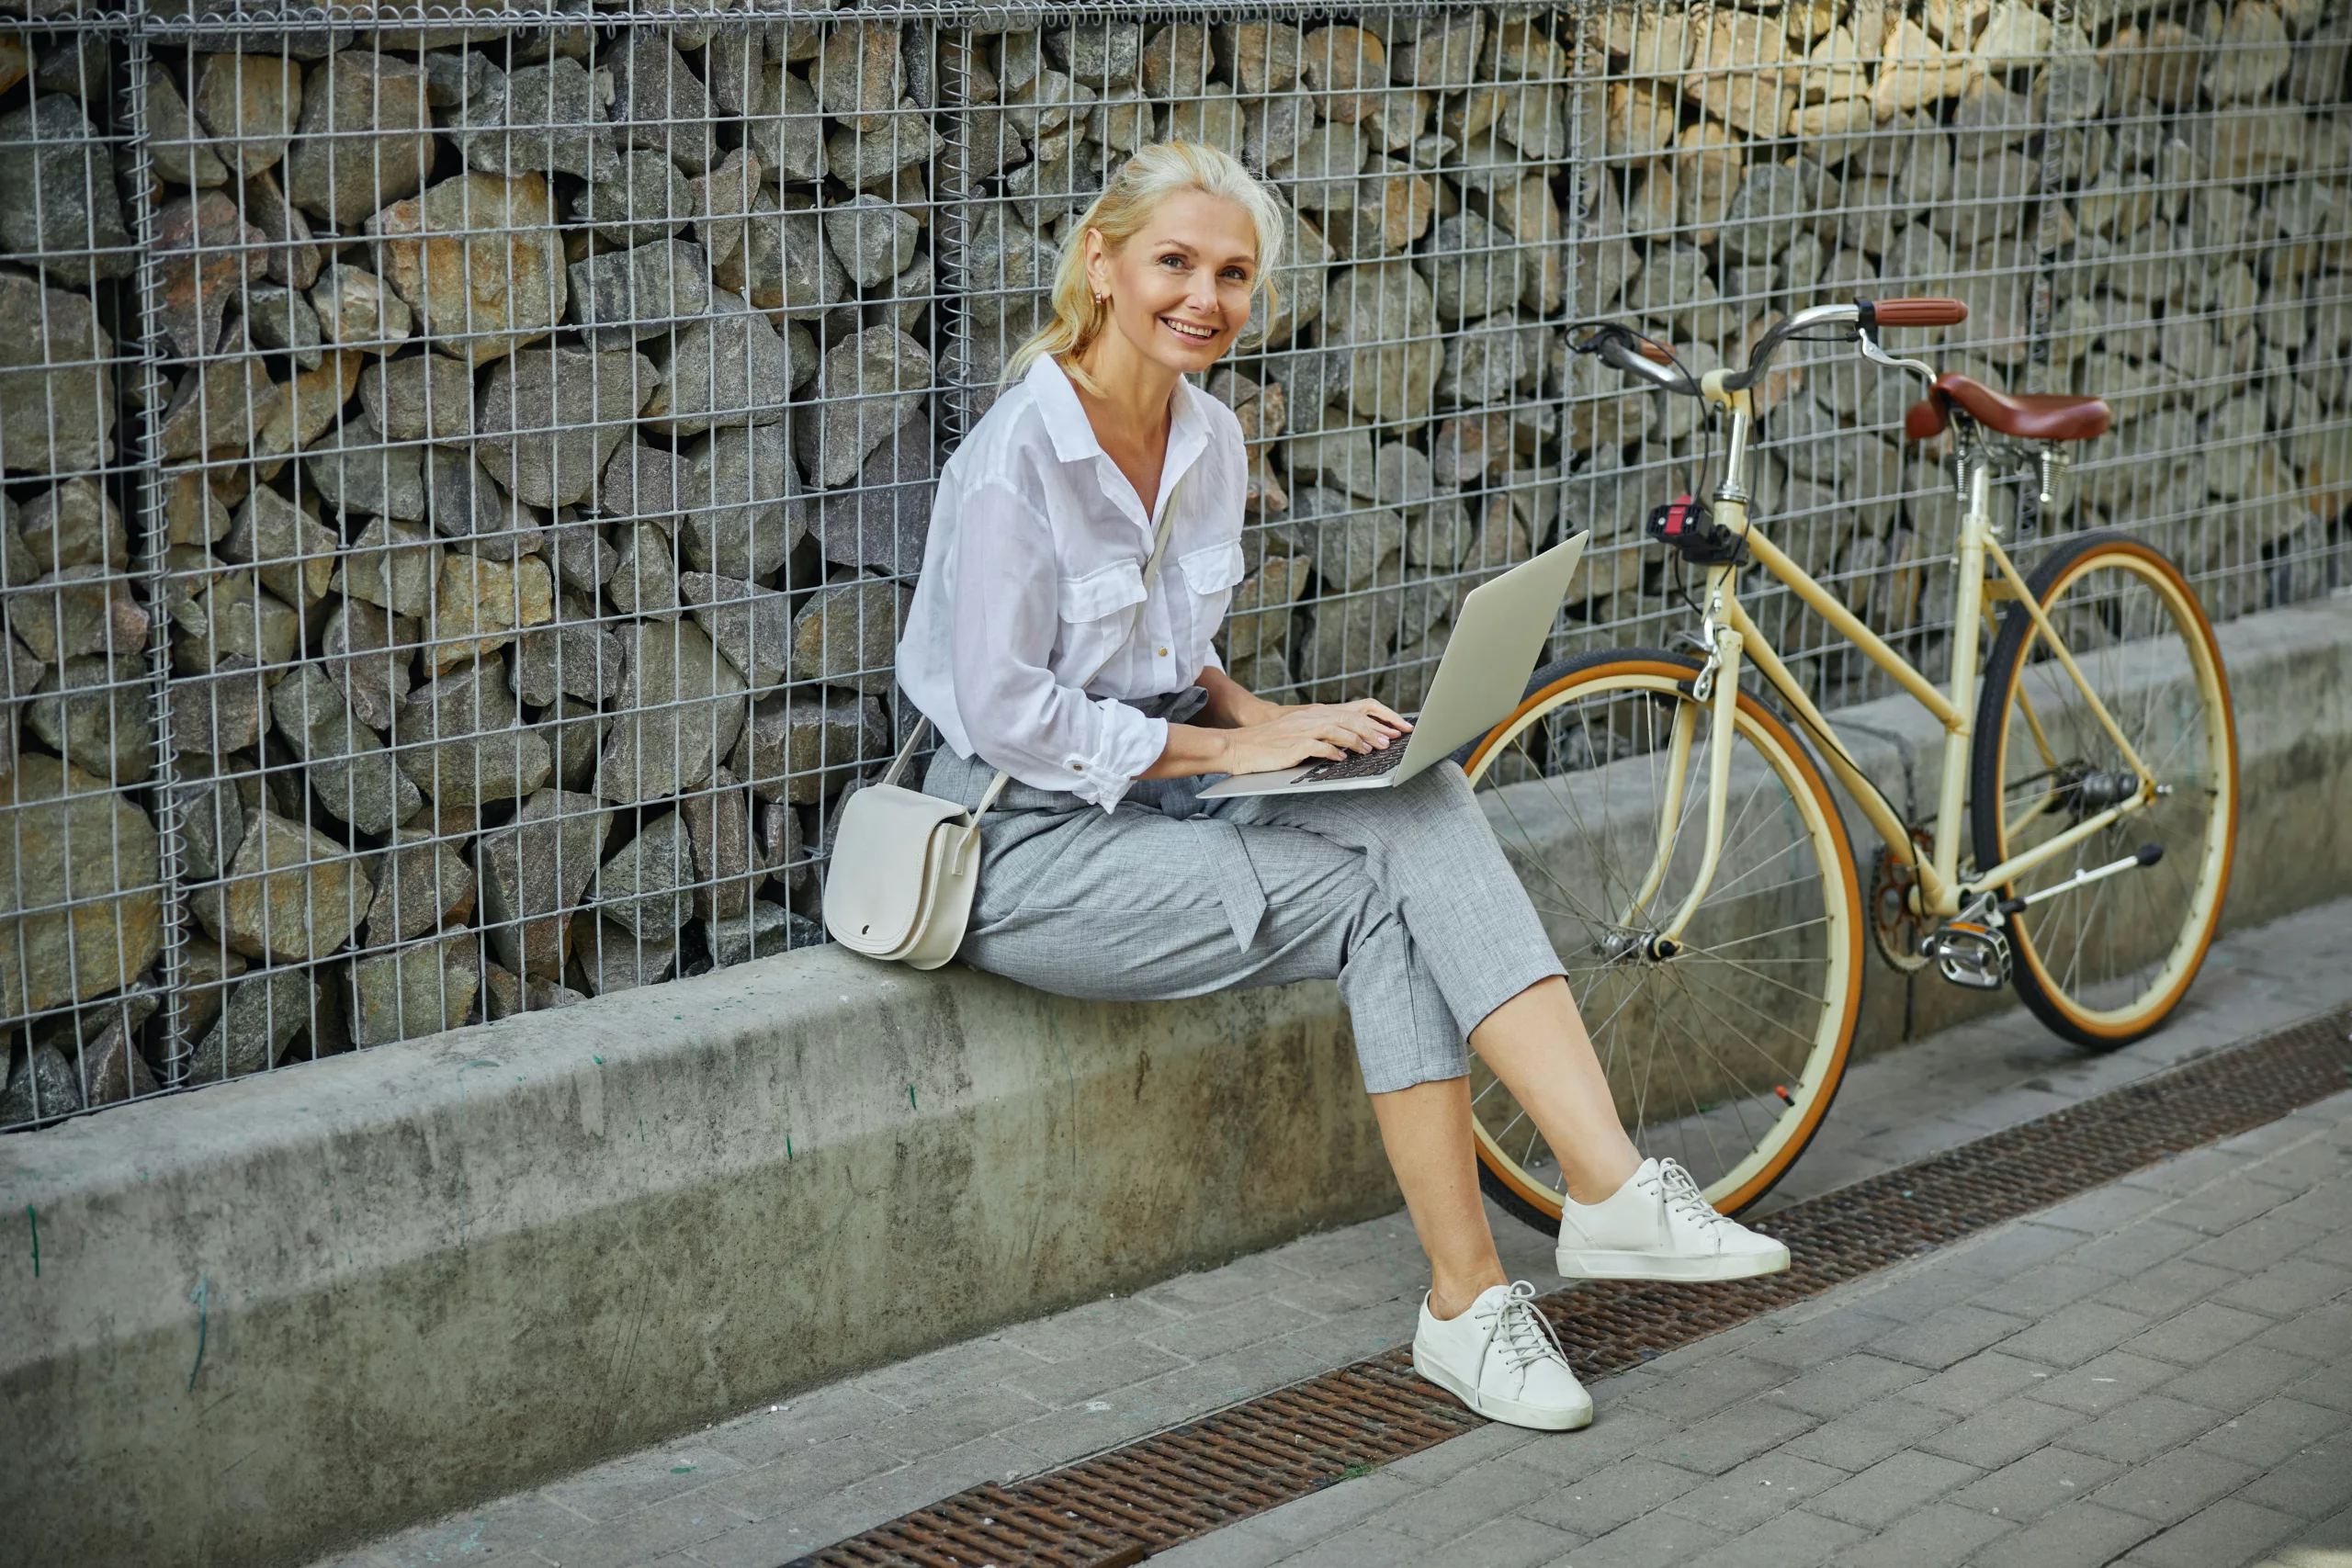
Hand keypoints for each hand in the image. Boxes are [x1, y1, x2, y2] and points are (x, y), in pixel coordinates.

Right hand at [1217, 699, 1412, 775]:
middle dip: (1373, 730)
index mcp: (1317, 713)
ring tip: (1372, 750)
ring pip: (1337, 730)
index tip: (1397, 729)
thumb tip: (1348, 747)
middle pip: (1350, 719)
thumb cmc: (1271, 744)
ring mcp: (1303, 730)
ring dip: (1357, 740)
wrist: (1240, 746)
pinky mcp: (1293, 744)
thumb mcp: (1301, 733)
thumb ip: (1324, 735)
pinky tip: (1341, 759)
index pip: (1355, 710)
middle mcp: (1312, 718)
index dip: (1379, 719)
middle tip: (1389, 742)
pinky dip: (1332, 752)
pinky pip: (1318, 746)